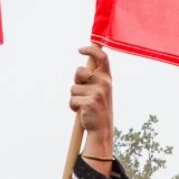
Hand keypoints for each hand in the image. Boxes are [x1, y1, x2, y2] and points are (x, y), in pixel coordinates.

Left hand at [72, 43, 113, 163]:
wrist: (101, 129)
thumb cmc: (97, 108)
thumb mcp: (100, 90)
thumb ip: (93, 79)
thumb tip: (82, 69)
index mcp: (107, 78)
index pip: (102, 58)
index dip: (91, 50)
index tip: (80, 50)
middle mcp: (104, 83)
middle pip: (79, 72)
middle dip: (76, 80)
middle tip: (83, 92)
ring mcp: (97, 93)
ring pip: (73, 88)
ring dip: (75, 97)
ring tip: (84, 105)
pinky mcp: (90, 102)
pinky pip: (72, 100)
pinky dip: (73, 107)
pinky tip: (82, 112)